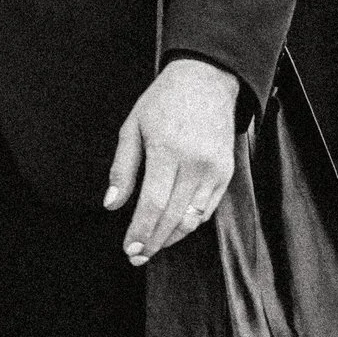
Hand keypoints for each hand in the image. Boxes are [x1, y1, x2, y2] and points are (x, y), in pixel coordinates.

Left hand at [106, 57, 237, 265]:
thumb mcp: (133, 127)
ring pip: (193, 218)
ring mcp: (214, 170)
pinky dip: (190, 224)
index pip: (153, 203)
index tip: (130, 249)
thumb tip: (111, 205)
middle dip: (153, 241)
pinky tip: (173, 229)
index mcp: (167, 149)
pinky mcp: (226, 173)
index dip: (141, 230)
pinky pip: (208, 209)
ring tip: (152, 247)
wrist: (205, 80)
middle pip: (174, 217)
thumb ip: (122, 169)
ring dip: (171, 238)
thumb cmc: (163, 101)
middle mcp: (194, 163)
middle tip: (137, 256)